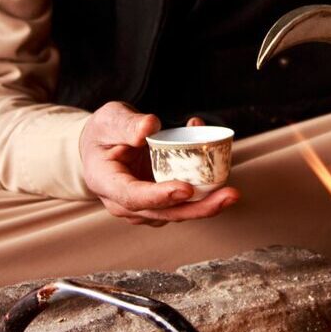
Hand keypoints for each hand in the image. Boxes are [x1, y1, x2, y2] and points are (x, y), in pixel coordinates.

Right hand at [78, 104, 237, 224]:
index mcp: (106, 182)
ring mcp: (143, 207)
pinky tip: (218, 170)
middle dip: (198, 208)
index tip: (185, 189)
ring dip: (206, 203)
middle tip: (229, 195)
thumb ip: (127, 124)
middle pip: (164, 212)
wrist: (100, 147)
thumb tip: (150, 126)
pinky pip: (183, 201)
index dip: (160, 195)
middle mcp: (124, 203)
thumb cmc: (103, 133)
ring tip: (230, 189)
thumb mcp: (109, 119)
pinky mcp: (160, 204)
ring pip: (177, 212)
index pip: (133, 196)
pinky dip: (202, 189)